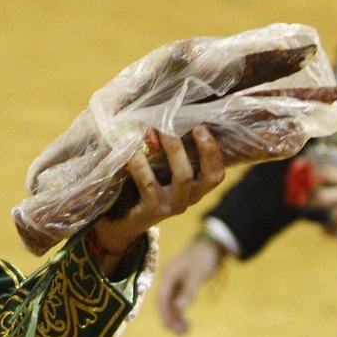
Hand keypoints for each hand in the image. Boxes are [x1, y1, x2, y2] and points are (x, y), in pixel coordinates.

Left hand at [91, 126, 225, 273]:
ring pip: (182, 176)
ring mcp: (172, 206)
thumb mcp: (159, 171)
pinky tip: (131, 148)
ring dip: (173, 149)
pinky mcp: (153, 210)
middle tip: (190, 124)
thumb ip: (166, 151)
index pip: (216, 174)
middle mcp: (188, 199)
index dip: (214, 152)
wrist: (120, 221)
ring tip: (159, 128)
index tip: (203, 126)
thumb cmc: (141, 187)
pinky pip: (149, 183)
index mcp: (194, 188)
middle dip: (202, 147)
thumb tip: (164, 114)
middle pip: (206, 175)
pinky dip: (141, 163)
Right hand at [156, 235, 223, 335]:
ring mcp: (174, 282)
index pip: (162, 298)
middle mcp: (168, 279)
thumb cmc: (203, 258)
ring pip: (171, 304)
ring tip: (185, 332)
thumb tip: (180, 309)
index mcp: (168, 275)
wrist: (211, 245)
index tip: (170, 328)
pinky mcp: (181, 284)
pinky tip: (187, 322)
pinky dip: (181, 312)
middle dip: (170, 319)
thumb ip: (189, 292)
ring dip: (176, 318)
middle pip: (164, 303)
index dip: (165, 314)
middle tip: (180, 334)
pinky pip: (177, 301)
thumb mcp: (197, 275)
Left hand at [307, 146, 336, 237]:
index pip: (327, 173)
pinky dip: (330, 230)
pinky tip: (323, 227)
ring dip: (318, 211)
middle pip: (324, 197)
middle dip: (310, 195)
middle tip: (306, 193)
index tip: (306, 172)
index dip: (313, 173)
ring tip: (312, 207)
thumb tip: (331, 149)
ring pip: (330, 214)